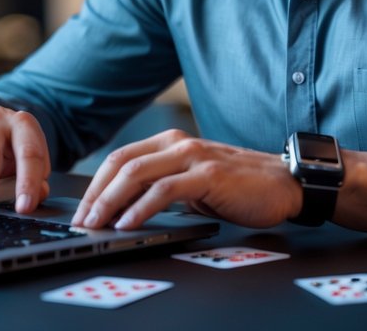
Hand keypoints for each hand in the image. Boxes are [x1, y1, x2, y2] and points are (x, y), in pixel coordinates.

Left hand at [70, 129, 301, 229]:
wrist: (285, 183)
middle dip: (96, 195)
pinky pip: (165, 190)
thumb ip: (163, 187)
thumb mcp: (194, 184)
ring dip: (110, 202)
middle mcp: (179, 144)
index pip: (121, 158)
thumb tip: (125, 209)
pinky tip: (128, 223)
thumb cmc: (241, 186)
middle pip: (121, 163)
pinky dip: (141, 207)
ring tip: (96, 224)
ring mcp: (194, 157)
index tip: (83, 210)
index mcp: (172, 142)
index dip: (96, 184)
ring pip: (137, 173)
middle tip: (81, 221)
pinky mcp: (209, 175)